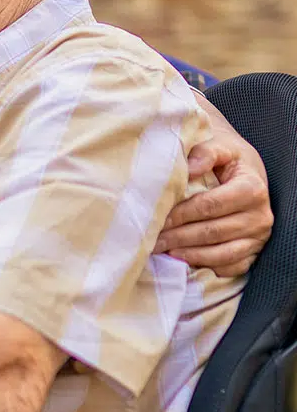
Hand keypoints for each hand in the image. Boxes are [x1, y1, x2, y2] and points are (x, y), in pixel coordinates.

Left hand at [156, 119, 272, 276]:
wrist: (245, 170)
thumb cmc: (227, 158)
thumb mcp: (220, 145)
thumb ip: (205, 152)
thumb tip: (189, 167)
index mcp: (252, 188)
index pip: (209, 206)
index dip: (180, 214)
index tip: (156, 219)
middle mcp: (260, 216)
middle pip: (211, 232)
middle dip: (178, 237)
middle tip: (151, 240)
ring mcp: (259, 238)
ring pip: (220, 254)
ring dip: (188, 255)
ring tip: (163, 251)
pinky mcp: (254, 252)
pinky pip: (229, 267)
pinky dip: (205, 266)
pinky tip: (183, 260)